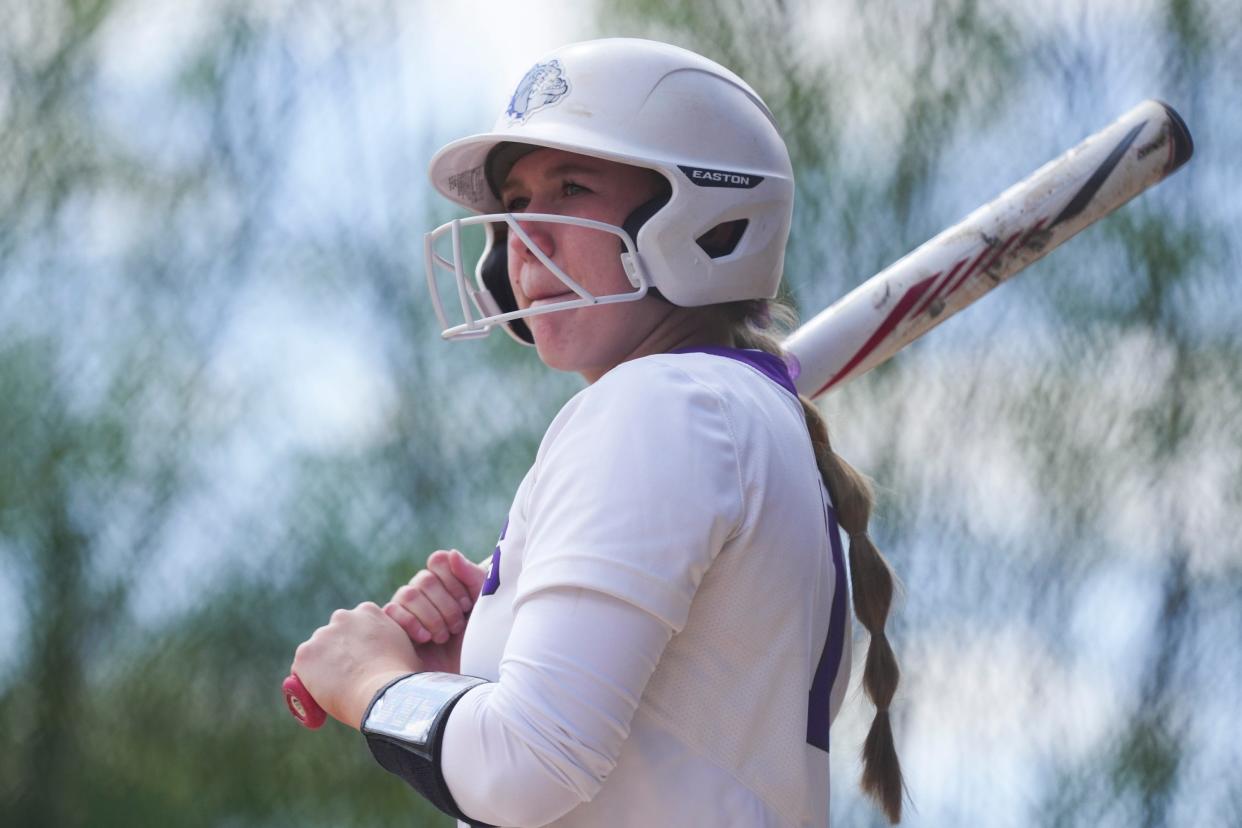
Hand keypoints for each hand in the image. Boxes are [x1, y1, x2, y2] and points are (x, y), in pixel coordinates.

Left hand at [291, 602, 419, 728]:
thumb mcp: (406, 649)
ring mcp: (322, 635)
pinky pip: (302, 668)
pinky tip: (319, 695)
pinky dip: (308, 680)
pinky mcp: (305, 654)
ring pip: (318, 652)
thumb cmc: (402, 678)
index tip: (361, 661)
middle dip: (337, 652)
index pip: (357, 625)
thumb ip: (395, 644)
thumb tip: (397, 658)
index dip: (358, 644)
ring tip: (334, 689)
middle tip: (346, 676)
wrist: (383, 693)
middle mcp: (343, 617)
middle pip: (334, 635)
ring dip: (322, 665)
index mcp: (369, 612)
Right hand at [384, 549, 488, 673]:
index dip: (452, 579)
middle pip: (424, 578)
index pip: (438, 561)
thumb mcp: (484, 608)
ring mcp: (408, 613)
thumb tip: (451, 554)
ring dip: (430, 615)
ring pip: (407, 593)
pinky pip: (391, 611)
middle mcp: (426, 596)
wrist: (468, 685)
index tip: (468, 603)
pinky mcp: (395, 631)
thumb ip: (472, 578)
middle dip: (444, 603)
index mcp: (448, 585)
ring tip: (442, 636)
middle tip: (457, 626)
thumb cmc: (480, 646)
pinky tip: (424, 638)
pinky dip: (409, 622)